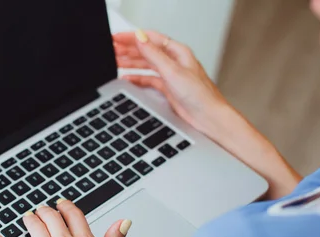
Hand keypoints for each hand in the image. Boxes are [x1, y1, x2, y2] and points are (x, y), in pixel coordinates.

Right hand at [114, 30, 231, 138]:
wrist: (207, 117)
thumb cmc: (199, 95)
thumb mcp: (172, 71)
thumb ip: (154, 54)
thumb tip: (140, 38)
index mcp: (177, 52)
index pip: (150, 39)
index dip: (132, 37)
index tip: (117, 38)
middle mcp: (174, 61)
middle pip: (146, 51)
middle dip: (128, 49)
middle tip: (111, 49)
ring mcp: (170, 75)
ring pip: (146, 64)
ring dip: (130, 62)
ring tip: (115, 61)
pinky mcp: (167, 88)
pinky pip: (148, 79)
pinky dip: (137, 78)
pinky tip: (127, 78)